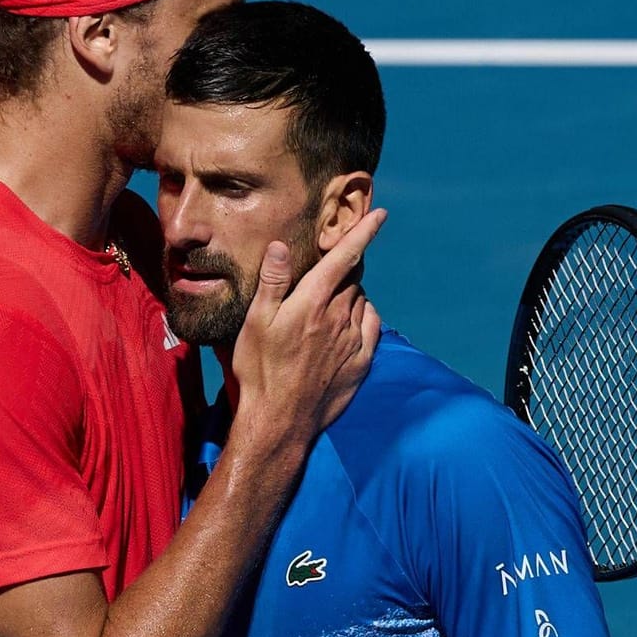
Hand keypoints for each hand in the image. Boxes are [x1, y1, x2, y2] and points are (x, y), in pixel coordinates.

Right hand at [228, 209, 384, 449]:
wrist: (279, 421)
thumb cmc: (260, 370)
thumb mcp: (255, 323)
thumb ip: (272, 282)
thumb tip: (280, 245)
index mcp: (312, 303)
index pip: (344, 258)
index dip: (364, 233)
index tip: (381, 215)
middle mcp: (338, 318)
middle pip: (352, 278)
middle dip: (344, 269)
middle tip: (326, 275)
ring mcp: (352, 341)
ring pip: (361, 301)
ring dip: (350, 295)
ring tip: (326, 307)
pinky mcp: (361, 363)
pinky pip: (371, 327)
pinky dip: (364, 316)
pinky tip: (349, 323)